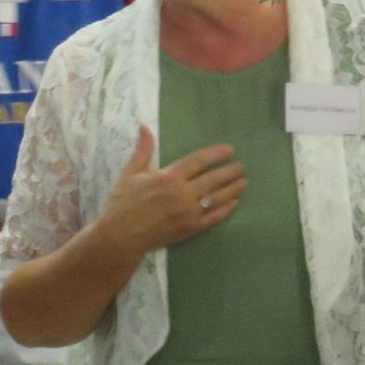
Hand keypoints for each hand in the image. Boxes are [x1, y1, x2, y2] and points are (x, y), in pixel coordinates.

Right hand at [94, 127, 244, 256]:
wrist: (120, 237)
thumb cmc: (122, 203)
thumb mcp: (130, 173)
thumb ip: (142, 150)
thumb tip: (144, 126)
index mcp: (169, 177)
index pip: (198, 160)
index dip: (215, 154)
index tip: (229, 150)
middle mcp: (183, 193)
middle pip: (213, 179)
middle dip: (230, 172)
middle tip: (242, 167)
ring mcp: (189, 213)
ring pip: (217, 198)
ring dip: (232, 189)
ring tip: (244, 183)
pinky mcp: (190, 229)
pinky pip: (213, 218)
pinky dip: (225, 210)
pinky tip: (234, 204)